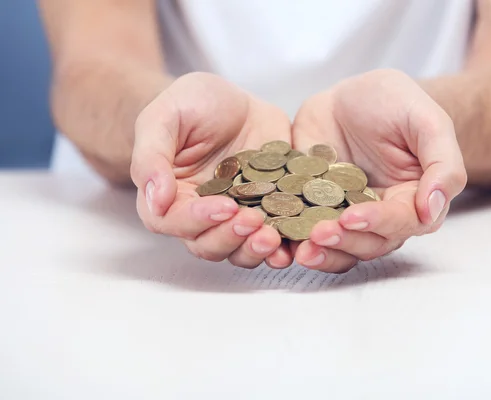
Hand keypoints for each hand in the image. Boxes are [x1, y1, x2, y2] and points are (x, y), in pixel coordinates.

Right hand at [131, 72, 292, 268]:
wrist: (234, 100)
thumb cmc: (191, 104)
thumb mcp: (164, 117)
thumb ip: (151, 156)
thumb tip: (155, 200)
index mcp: (170, 196)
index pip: (173, 222)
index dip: (197, 219)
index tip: (224, 206)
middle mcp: (202, 214)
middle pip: (207, 244)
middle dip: (230, 237)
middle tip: (253, 221)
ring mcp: (237, 217)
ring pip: (239, 249)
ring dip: (255, 249)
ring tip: (273, 237)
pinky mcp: (268, 211)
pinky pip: (274, 237)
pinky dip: (284, 246)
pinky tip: (295, 241)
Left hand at [291, 69, 466, 272]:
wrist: (351, 95)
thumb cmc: (396, 103)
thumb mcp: (427, 121)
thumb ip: (442, 164)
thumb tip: (433, 210)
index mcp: (410, 199)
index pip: (400, 223)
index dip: (378, 223)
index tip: (352, 216)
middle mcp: (377, 215)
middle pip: (367, 244)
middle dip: (343, 242)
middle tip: (318, 234)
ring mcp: (342, 214)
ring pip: (336, 247)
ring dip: (319, 252)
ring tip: (296, 250)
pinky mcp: (311, 207)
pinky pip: (303, 230)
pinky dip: (290, 239)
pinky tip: (275, 239)